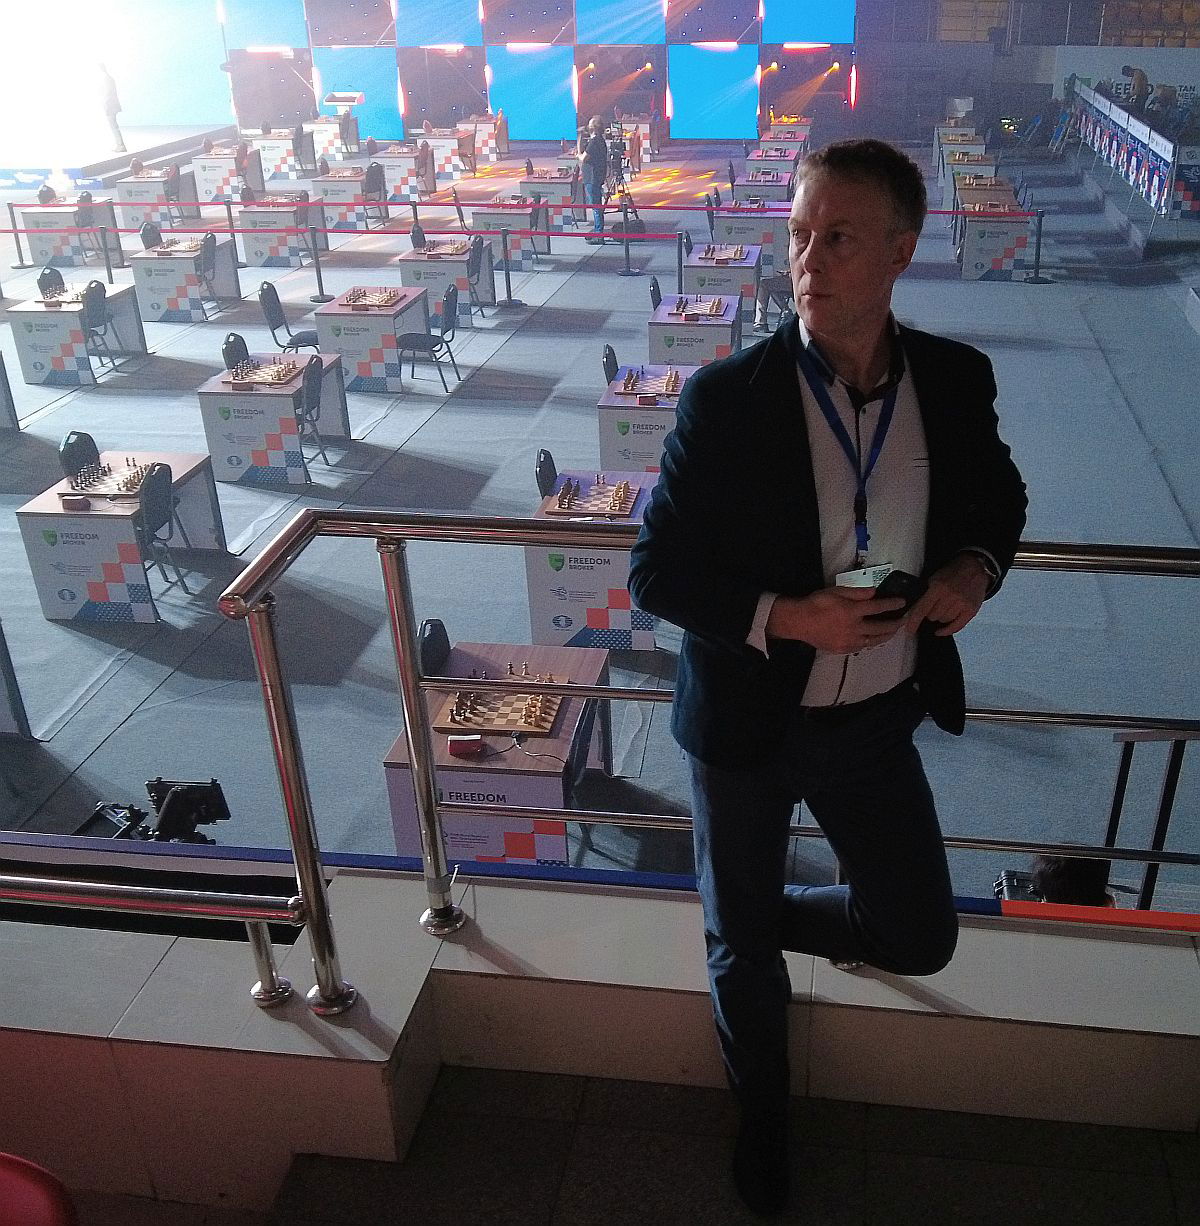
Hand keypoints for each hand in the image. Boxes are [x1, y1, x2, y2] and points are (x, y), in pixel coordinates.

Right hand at [767, 586, 905, 653]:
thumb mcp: (836, 591)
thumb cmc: (817, 603)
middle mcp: (854, 627)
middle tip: (903, 620)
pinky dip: (872, 642)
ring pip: (874, 640)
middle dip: (894, 623)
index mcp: (852, 611)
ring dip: (887, 635)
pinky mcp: (844, 649)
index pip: (878, 607)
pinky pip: (863, 647)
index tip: (902, 603)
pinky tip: (875, 638)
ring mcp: (849, 640)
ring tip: (894, 631)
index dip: (892, 604)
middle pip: (880, 627)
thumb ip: (856, 592)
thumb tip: (874, 592)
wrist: (799, 622)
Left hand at [904, 554, 989, 636]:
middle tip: (933, 606)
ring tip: (943, 608)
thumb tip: (911, 611)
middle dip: (929, 613)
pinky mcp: (971, 610)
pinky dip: (947, 630)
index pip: (922, 608)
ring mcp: (962, 604)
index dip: (913, 621)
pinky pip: (956, 626)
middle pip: (932, 616)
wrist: (975, 568)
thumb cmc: (952, 572)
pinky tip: (940, 631)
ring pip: (943, 621)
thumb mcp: (934, 577)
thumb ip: (924, 593)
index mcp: (938, 586)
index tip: (909, 630)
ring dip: (940, 618)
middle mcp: (951, 596)